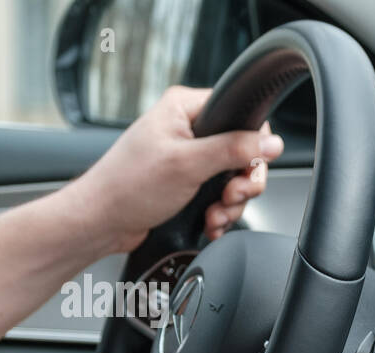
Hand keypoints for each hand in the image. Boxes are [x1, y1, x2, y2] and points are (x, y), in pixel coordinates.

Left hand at [70, 86, 285, 252]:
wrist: (102, 221)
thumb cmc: (128, 186)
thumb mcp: (188, 164)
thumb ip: (233, 150)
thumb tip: (271, 143)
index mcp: (185, 108)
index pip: (241, 115)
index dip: (253, 145)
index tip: (247, 169)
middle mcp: (189, 128)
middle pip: (244, 152)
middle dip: (242, 183)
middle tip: (229, 196)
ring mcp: (189, 156)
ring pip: (234, 179)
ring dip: (230, 204)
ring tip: (213, 215)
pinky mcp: (188, 181)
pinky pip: (221, 195)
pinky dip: (220, 213)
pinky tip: (209, 222)